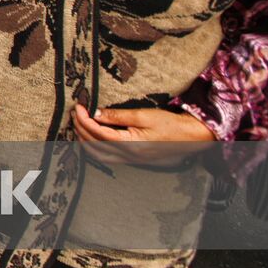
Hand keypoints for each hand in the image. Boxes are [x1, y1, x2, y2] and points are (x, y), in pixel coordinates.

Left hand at [73, 103, 213, 165]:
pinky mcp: (133, 159)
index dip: (85, 120)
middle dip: (81, 129)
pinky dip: (94, 147)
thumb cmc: (170, 125)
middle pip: (95, 145)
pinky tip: (92, 137)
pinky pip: (107, 157)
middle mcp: (128, 155)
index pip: (98, 133)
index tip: (78, 107)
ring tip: (79, 124)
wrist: (191, 137)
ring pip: (98, 154)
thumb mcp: (144, 116)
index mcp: (131, 145)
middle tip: (75, 113)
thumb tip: (96, 113)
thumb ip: (119, 116)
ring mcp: (130, 159)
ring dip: (85, 140)